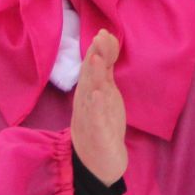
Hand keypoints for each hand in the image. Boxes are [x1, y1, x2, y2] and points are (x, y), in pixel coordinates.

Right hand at [72, 31, 128, 186]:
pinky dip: (96, 106)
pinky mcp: (97, 133)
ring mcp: (90, 116)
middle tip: (99, 37)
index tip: (105, 32)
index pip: (93, 66)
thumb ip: (106, 68)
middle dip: (94, 56)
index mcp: (90, 90)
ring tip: (95, 60)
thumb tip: (106, 41)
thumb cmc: (100, 122)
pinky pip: (95, 118)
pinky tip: (98, 95)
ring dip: (92, 77)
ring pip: (90, 94)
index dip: (99, 49)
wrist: (94, 162)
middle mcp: (87, 101)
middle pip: (89, 76)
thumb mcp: (105, 91)